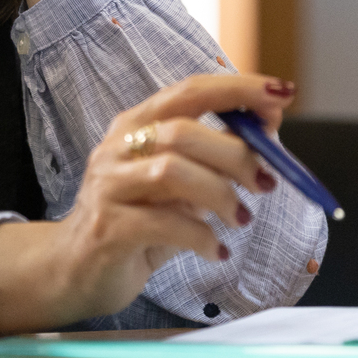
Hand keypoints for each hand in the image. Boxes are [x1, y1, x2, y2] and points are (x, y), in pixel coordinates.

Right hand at [0, 74, 294, 334]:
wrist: (77, 268)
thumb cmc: (136, 220)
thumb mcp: (178, 184)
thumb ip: (212, 156)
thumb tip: (268, 127)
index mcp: (136, 124)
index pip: (189, 91)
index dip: (237, 89)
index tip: (281, 93)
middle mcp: (118, 146)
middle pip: (182, 131)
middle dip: (236, 154)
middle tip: (267, 182)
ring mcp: (108, 185)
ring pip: (171, 171)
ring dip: (220, 195)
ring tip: (241, 219)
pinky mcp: (108, 227)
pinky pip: (165, 224)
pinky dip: (203, 237)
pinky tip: (217, 251)